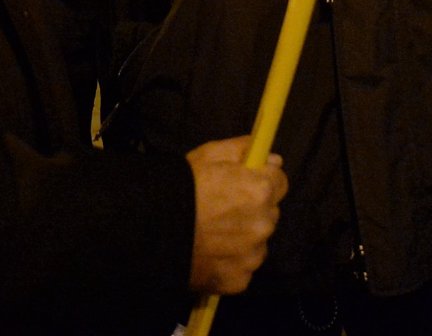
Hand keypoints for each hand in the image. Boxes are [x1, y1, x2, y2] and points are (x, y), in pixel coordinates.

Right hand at [185, 137, 286, 295]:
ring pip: (258, 243)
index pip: (280, 182)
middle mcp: (263, 224)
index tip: (246, 184)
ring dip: (244, 239)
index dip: (262, 180)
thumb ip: (244, 150)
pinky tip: (211, 255)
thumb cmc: (181, 187)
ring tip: (213, 236)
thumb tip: (274, 158)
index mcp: (260, 190)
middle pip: (269, 213)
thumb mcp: (210, 155)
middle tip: (223, 211)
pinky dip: (231, 263)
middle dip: (253, 210)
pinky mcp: (240, 280)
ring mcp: (252, 255)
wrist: (151, 231)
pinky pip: (243, 268)